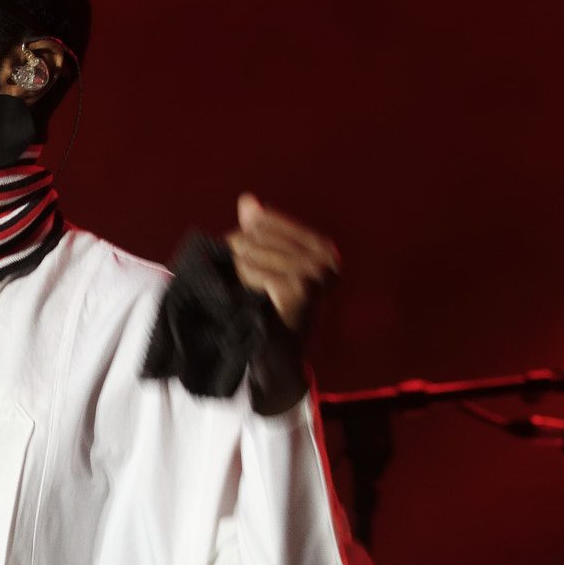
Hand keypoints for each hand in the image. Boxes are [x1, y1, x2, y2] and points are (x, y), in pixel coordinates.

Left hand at [225, 194, 339, 413]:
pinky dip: (242, 287)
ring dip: (238, 277)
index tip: (250, 269)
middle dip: (239, 260)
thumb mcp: (268, 267)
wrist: (278, 363)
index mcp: (322, 247)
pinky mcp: (298, 289)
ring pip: (249, 253)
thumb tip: (248, 201)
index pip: (265, 221)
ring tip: (249, 298)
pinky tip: (252, 305)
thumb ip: (260, 233)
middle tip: (246, 289)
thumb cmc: (272, 314)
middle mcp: (325, 257)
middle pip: (254, 236)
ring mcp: (314, 273)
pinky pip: (251, 272)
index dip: (246, 242)